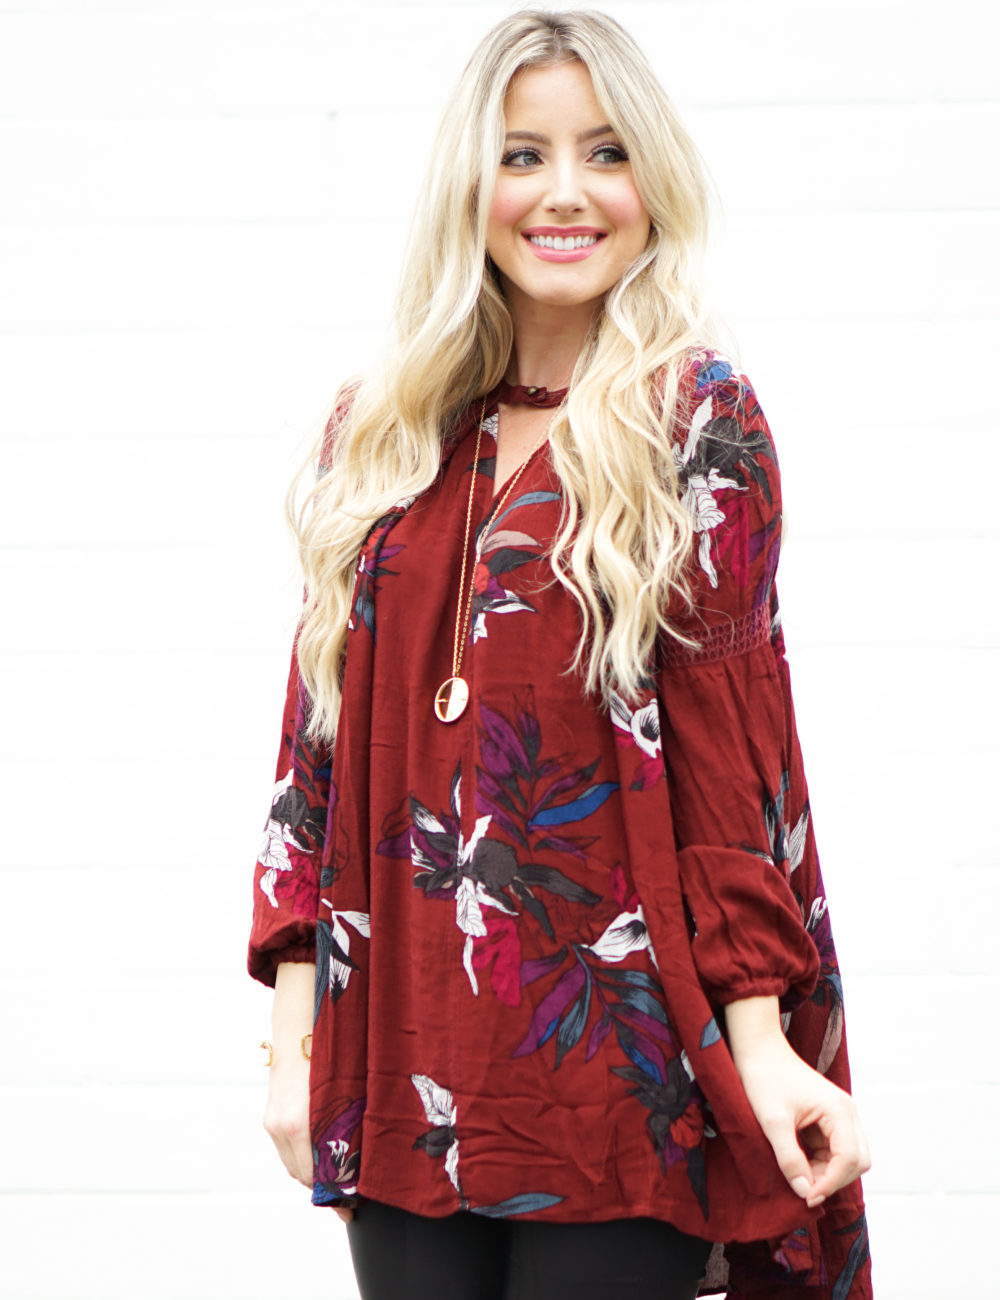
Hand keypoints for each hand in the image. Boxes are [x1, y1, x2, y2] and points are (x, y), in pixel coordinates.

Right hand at [264, 963, 354, 1222]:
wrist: (300, 1024)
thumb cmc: (333, 1053)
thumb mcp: (348, 1090)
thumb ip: (351, 1124)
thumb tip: (368, 1154)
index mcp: (303, 1122)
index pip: (318, 1175)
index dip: (337, 1192)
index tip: (353, 1205)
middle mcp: (283, 1126)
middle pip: (303, 1176)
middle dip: (326, 1188)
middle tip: (349, 1198)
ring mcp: (273, 1122)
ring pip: (292, 1166)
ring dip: (312, 1174)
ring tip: (337, 1178)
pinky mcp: (269, 1117)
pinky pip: (285, 1151)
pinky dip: (301, 1158)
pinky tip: (320, 1156)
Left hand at [735, 1034, 870, 1206]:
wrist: (758, 1050)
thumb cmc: (764, 1078)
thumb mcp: (772, 1121)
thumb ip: (790, 1158)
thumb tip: (805, 1192)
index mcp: (840, 1110)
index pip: (850, 1159)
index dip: (830, 1183)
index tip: (806, 1197)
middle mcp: (848, 1112)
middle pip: (857, 1161)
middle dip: (833, 1179)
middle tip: (803, 1189)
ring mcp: (840, 1115)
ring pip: (848, 1158)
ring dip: (826, 1173)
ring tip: (797, 1176)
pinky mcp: (829, 1119)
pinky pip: (834, 1150)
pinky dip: (820, 1163)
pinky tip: (798, 1164)